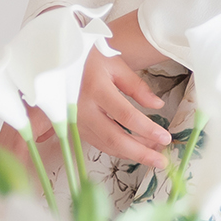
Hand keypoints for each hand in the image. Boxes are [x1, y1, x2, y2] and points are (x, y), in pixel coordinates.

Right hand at [0, 11, 174, 172]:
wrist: (55, 59)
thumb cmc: (88, 58)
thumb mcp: (115, 65)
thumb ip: (136, 86)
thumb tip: (157, 105)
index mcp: (96, 89)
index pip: (126, 116)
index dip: (147, 130)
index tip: (165, 138)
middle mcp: (84, 109)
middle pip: (115, 139)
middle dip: (140, 153)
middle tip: (161, 161)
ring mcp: (77, 120)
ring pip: (106, 145)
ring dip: (131, 153)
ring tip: (153, 155)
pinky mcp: (75, 126)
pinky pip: (98, 142)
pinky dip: (117, 149)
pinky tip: (134, 148)